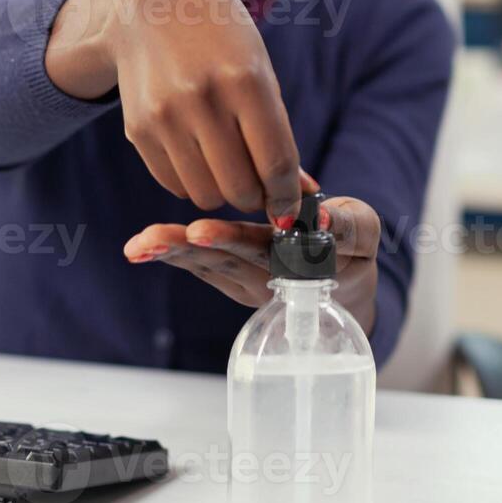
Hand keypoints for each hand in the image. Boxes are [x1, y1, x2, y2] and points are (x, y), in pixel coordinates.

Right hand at [46, 0, 300, 218]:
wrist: (147, 7)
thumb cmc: (219, 38)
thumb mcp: (258, 69)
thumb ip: (277, 131)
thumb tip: (303, 192)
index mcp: (245, 79)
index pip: (276, 163)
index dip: (288, 196)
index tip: (291, 209)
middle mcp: (202, 99)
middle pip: (240, 188)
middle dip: (256, 198)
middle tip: (260, 188)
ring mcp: (165, 116)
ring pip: (205, 195)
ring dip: (223, 192)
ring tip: (229, 168)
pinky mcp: (139, 130)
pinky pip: (175, 184)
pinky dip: (193, 182)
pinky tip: (199, 155)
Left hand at [122, 175, 382, 333]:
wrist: (345, 287)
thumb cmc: (352, 247)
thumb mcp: (363, 232)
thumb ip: (346, 225)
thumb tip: (321, 216)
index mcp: (299, 264)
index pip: (262, 248)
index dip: (231, 239)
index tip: (198, 231)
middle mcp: (266, 280)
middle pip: (223, 262)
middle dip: (185, 249)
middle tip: (152, 240)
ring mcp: (246, 283)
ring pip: (206, 268)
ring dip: (171, 255)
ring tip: (138, 246)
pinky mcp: (232, 278)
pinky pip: (201, 269)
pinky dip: (172, 257)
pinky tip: (141, 248)